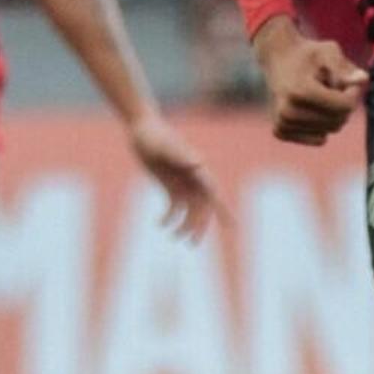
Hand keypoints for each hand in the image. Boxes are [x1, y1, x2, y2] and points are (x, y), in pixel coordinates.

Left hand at [128, 114, 225, 239]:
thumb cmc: (153, 135)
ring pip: (190, 211)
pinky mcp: (171, 186)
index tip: (232, 226)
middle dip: (200, 226)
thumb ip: (181, 155)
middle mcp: (194, 178)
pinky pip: (175, 207)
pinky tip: (159, 224)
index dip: (223, 210)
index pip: (213, 193)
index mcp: (198, 169)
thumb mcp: (164, 145)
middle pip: (203, 207)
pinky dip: (169, 217)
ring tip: (175, 238)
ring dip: (185, 225)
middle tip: (192, 243)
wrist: (141, 129)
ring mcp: (184, 183)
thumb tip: (199, 164)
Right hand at [256, 19, 363, 145]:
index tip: (348, 80)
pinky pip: (319, 139)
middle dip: (343, 105)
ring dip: (331, 114)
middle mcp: (287, 111)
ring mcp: (282, 123)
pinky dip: (321, 125)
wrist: (277, 58)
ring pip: (329, 131)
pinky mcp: (280, 132)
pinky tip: (311, 108)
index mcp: (300, 91)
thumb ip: (346, 67)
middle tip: (334, 85)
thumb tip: (364, 80)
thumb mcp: (329, 51)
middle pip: (338, 121)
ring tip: (319, 95)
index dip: (353, 93)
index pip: (345, 106)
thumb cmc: (308, 54)